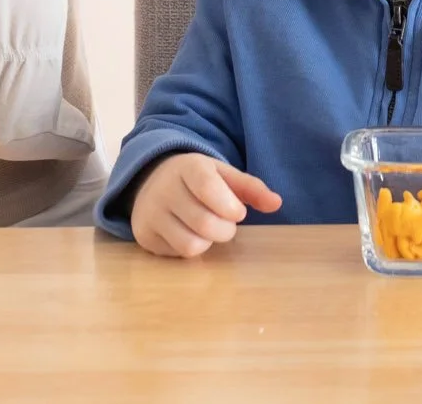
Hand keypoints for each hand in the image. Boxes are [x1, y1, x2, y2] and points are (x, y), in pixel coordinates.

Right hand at [129, 153, 282, 258]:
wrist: (151, 180)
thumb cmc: (196, 179)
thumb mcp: (223, 174)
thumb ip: (250, 187)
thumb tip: (277, 203)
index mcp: (187, 167)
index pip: (208, 187)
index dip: (230, 206)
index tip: (238, 212)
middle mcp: (164, 189)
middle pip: (205, 224)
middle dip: (225, 229)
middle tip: (225, 222)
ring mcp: (151, 214)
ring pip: (191, 245)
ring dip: (208, 242)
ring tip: (206, 228)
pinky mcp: (144, 236)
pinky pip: (177, 254)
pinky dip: (190, 247)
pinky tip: (187, 232)